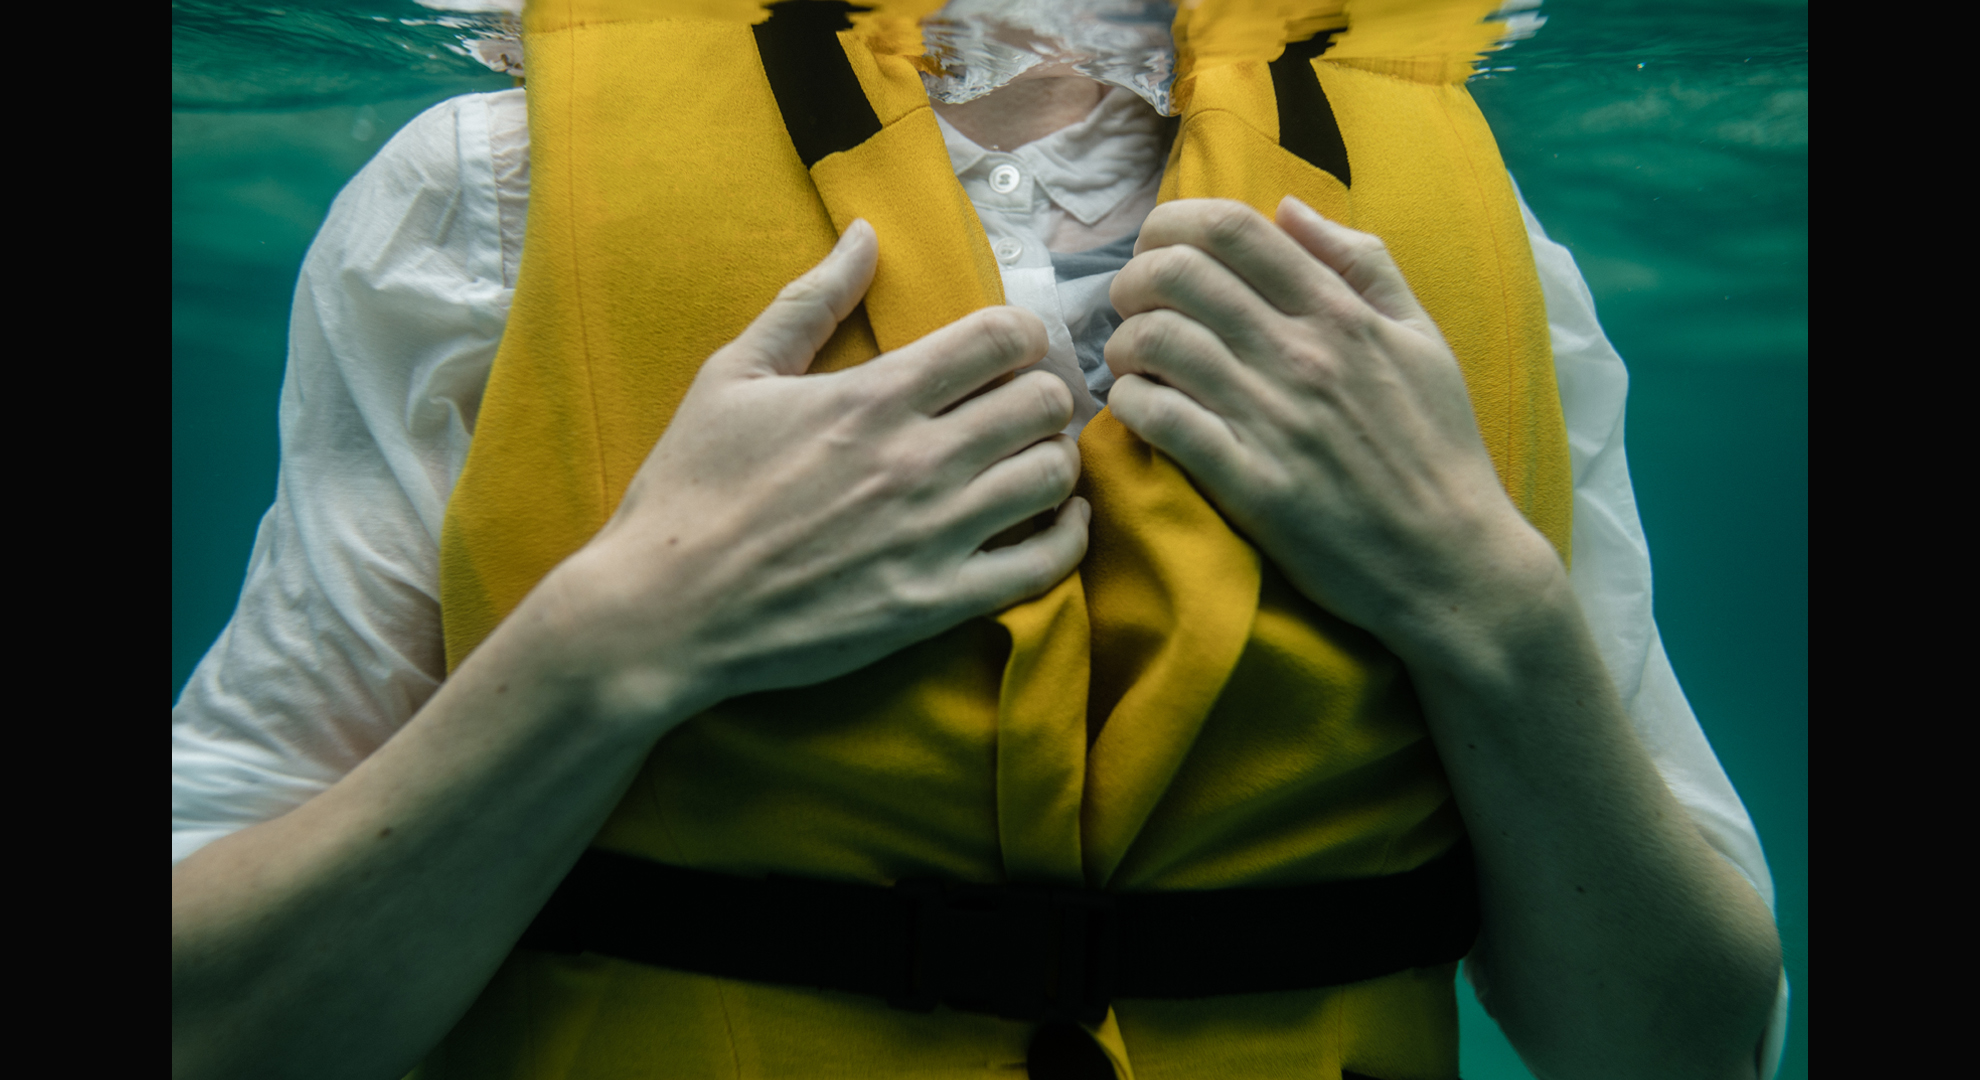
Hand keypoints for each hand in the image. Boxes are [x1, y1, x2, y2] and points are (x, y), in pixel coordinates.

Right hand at [541, 220, 1089, 727]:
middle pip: (1043, 401)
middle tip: (1021, 408)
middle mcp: (916, 460)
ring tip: (1029, 462)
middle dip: (1042, 394)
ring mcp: (932, 536)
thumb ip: (809, 301)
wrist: (663, 610)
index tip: (1007, 350)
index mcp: (872, 396)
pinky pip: (1046, 563)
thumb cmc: (690, 488)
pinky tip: (1052, 523)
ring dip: (1053, 459)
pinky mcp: (937, 604)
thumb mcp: (732, 376)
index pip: (1000, 337)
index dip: (1021, 334)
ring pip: (1054, 475)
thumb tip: (865, 233)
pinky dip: (1067, 537)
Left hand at [1104, 197, 1557, 655]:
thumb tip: (1289, 209)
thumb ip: (1362, 263)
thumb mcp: (1422, 338)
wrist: (1452, 559)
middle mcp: (1302, 353)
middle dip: (1133, 278)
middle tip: (1131, 306)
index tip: (1157, 248)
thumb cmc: (1438, 447)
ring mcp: (1273, 418)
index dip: (1172, 223)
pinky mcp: (1250, 483)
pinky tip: (1137, 409)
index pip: (1232, 229)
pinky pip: (1161, 419)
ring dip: (1124, 342)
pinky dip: (1131, 403)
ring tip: (1132, 361)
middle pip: (1178, 274)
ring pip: (1158, 341)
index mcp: (1340, 311)